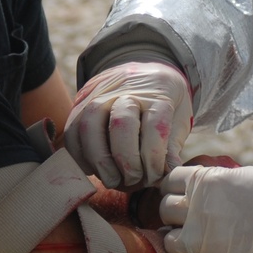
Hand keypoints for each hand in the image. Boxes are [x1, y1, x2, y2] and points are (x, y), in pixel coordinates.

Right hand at [64, 61, 192, 187]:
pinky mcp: (80, 102)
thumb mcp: (179, 117)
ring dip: (99, 159)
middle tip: (133, 179)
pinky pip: (72, 131)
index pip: (155, 124)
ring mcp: (100, 93)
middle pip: (121, 122)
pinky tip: (93, 169)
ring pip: (90, 124)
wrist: (145, 73)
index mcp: (157, 91)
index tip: (156, 176)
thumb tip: (167, 173)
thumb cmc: (164, 101)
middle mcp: (127, 89)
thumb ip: (171, 145)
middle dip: (126, 159)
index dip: (154, 157)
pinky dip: (79, 155)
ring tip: (112, 179)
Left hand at [159, 166, 252, 252]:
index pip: (169, 181)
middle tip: (190, 219)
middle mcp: (197, 208)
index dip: (174, 187)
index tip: (180, 193)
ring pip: (171, 241)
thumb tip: (186, 195)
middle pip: (165, 209)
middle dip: (175, 214)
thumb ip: (208, 185)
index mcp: (205, 180)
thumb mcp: (235, 178)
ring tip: (199, 241)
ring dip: (182, 241)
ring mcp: (201, 240)